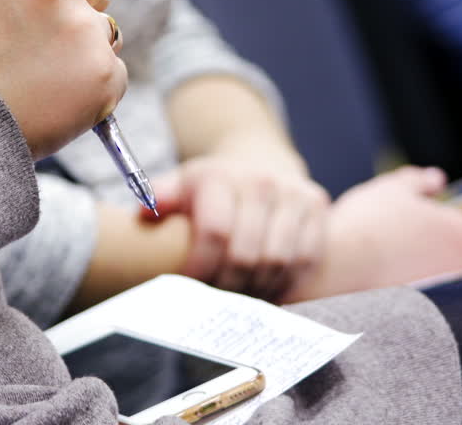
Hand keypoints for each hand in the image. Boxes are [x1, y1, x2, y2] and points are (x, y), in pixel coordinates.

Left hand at [151, 151, 330, 302]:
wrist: (259, 160)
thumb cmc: (213, 186)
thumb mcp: (181, 184)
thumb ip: (159, 198)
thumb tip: (144, 214)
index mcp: (221, 176)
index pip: (215, 233)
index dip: (202, 269)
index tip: (190, 289)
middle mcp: (261, 181)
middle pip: (247, 255)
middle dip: (229, 286)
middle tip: (217, 302)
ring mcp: (293, 193)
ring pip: (279, 260)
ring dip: (259, 288)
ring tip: (242, 299)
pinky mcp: (317, 204)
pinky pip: (307, 257)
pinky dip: (288, 281)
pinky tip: (269, 289)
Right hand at [283, 166, 461, 302]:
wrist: (336, 269)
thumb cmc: (369, 224)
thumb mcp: (394, 189)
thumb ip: (420, 180)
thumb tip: (436, 180)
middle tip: (439, 230)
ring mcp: (443, 295)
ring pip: (455, 278)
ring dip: (442, 263)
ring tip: (412, 249)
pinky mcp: (421, 312)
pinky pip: (433, 294)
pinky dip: (421, 282)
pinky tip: (394, 269)